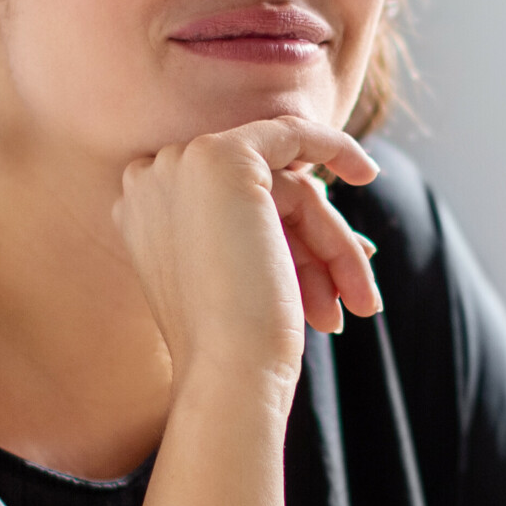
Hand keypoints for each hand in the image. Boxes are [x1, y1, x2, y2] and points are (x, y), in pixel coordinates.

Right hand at [114, 117, 380, 388]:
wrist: (227, 371)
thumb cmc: (237, 344)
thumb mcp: (240, 277)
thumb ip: (259, 233)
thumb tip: (323, 207)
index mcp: (138, 212)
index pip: (230, 205)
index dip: (288, 237)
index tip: (336, 269)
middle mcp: (147, 181)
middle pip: (262, 196)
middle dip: (316, 248)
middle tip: (359, 303)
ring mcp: (179, 163)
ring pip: (287, 187)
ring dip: (332, 247)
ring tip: (360, 303)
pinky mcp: (222, 155)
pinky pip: (292, 133)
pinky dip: (335, 148)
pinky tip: (366, 173)